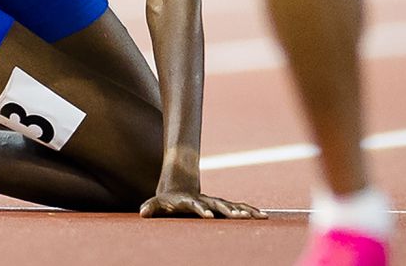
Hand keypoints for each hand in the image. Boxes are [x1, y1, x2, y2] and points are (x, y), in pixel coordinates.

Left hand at [139, 189, 266, 219]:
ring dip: (245, 211)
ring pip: (233, 205)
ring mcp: (215, 202)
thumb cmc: (167, 201)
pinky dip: (249, 211)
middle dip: (229, 211)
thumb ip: (150, 208)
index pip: (196, 205)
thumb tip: (142, 213)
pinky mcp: (222, 206)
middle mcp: (206, 200)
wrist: (179, 189)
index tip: (208, 216)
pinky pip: (238, 208)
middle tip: (240, 217)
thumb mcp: (157, 204)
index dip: (201, 209)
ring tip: (259, 216)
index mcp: (190, 201)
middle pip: (219, 205)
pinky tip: (262, 216)